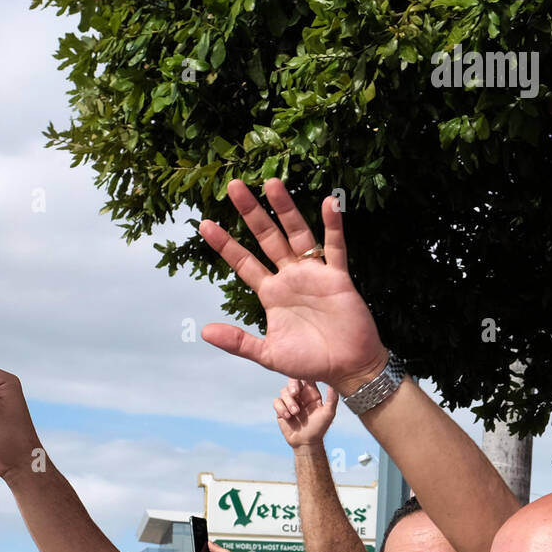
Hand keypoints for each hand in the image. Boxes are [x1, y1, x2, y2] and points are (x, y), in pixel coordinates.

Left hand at [198, 179, 388, 393]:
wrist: (348, 368)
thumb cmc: (310, 362)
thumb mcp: (268, 355)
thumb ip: (238, 342)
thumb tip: (204, 332)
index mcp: (271, 294)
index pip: (244, 263)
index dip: (225, 245)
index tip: (205, 224)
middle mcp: (290, 278)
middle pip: (267, 238)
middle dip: (251, 213)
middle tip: (233, 186)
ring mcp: (314, 274)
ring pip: (297, 234)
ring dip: (285, 209)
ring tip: (271, 183)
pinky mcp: (337, 277)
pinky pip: (335, 247)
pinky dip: (333, 226)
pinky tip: (329, 203)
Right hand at [274, 378, 337, 448]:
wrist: (306, 442)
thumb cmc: (319, 428)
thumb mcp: (328, 413)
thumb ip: (332, 399)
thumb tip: (333, 385)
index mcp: (312, 394)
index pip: (307, 378)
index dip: (303, 374)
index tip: (304, 378)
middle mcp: (301, 396)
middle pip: (292, 381)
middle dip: (292, 385)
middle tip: (295, 393)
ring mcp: (290, 402)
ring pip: (284, 391)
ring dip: (289, 402)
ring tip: (295, 413)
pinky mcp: (281, 409)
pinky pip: (276, 402)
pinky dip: (281, 408)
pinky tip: (288, 417)